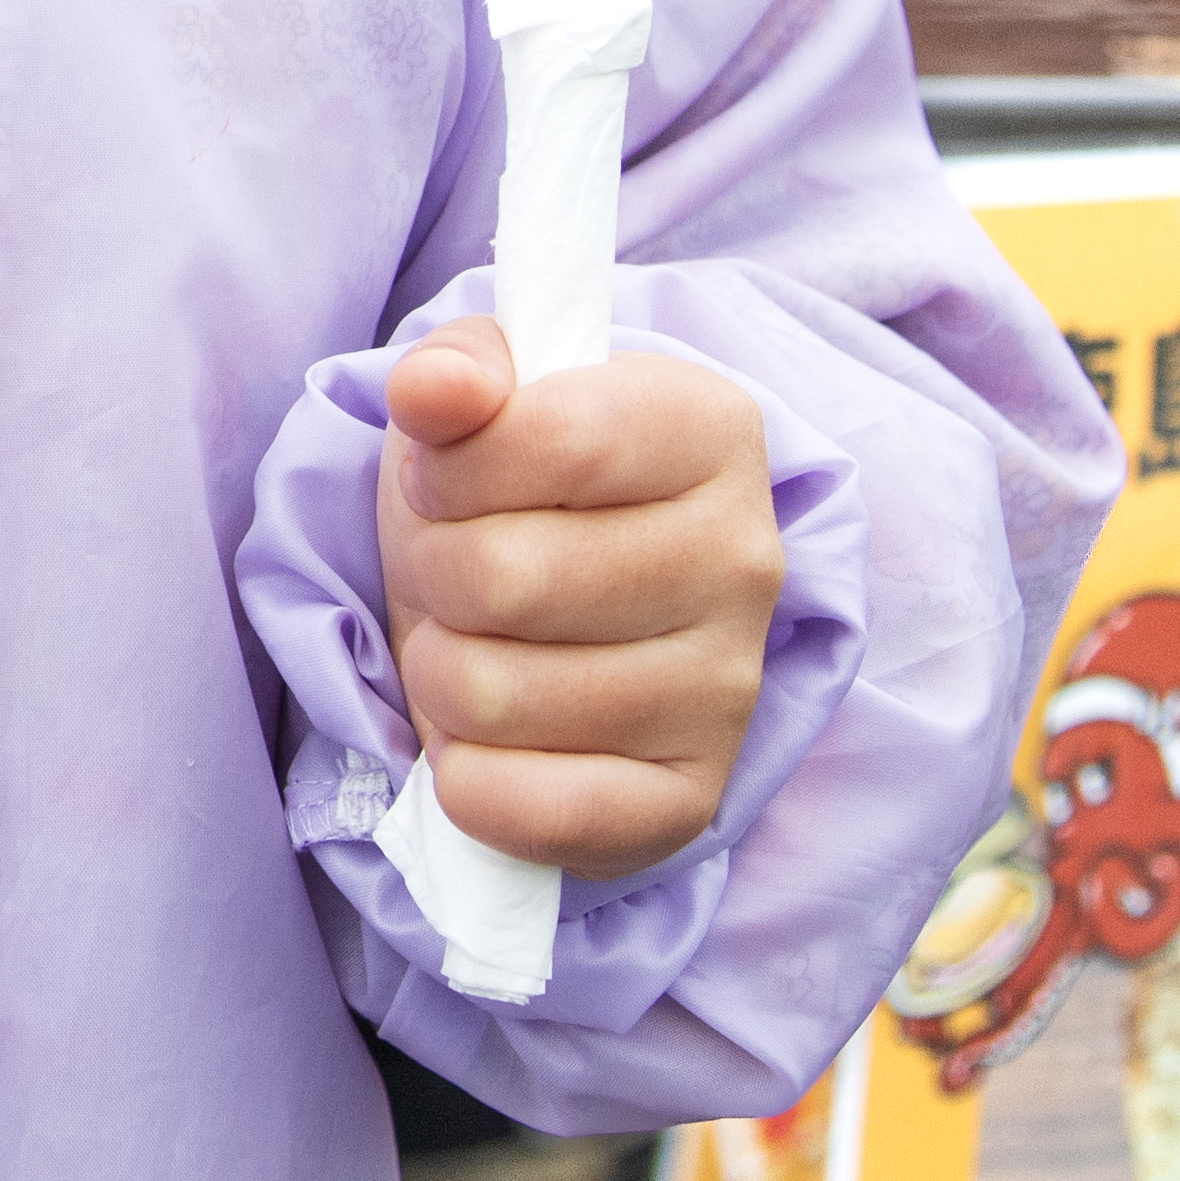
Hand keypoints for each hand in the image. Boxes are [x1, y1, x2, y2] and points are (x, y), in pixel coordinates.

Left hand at [375, 318, 781, 882]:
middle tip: (460, 575)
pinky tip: (491, 742)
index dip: (451, 468)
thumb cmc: (514, 486)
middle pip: (502, 577)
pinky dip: (468, 781)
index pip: (548, 439)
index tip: (446, 479)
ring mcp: (728, 691)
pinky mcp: (689, 801)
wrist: (556, 607)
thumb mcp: (485, 396)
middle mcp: (744, 560)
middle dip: (435, 575)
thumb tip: (435, 389)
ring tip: (480, 647)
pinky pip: (528, 809)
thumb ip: (457, 371)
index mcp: (710, 429)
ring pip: (491, 695)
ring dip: (442, 673)